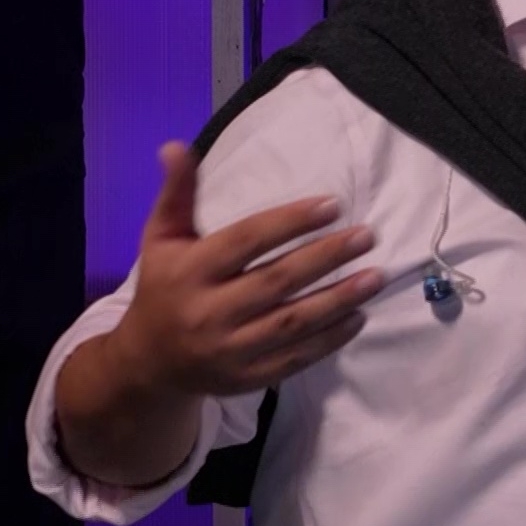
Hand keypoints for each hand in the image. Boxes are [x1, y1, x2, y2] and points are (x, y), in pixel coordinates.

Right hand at [104, 142, 384, 398]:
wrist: (147, 363)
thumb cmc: (164, 288)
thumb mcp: (162, 239)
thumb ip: (177, 194)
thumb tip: (176, 146)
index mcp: (188, 272)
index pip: (246, 241)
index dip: (290, 222)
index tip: (333, 204)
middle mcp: (207, 312)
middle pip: (277, 281)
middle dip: (327, 257)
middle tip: (367, 236)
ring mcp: (228, 350)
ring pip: (292, 322)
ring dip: (340, 299)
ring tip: (378, 275)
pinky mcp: (246, 378)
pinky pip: (295, 358)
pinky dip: (330, 339)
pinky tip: (359, 316)